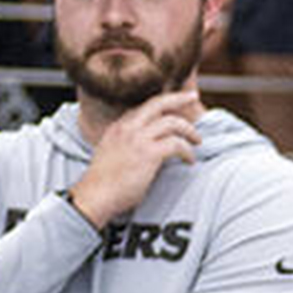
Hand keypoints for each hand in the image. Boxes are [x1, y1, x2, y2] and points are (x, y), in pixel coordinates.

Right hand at [67, 89, 204, 227]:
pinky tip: (190, 160)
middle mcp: (128, 127)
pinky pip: (176, 144)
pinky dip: (187, 151)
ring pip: (172, 122)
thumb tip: (147, 153)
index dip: (161, 106)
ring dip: (189, 130)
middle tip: (193, 96)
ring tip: (197, 141)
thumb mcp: (111, 155)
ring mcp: (138, 139)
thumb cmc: (103, 185)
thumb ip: (128, 147)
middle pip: (158, 103)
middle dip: (179, 97)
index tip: (174, 108)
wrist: (94, 196)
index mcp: (118, 127)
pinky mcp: (149, 154)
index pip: (143, 108)